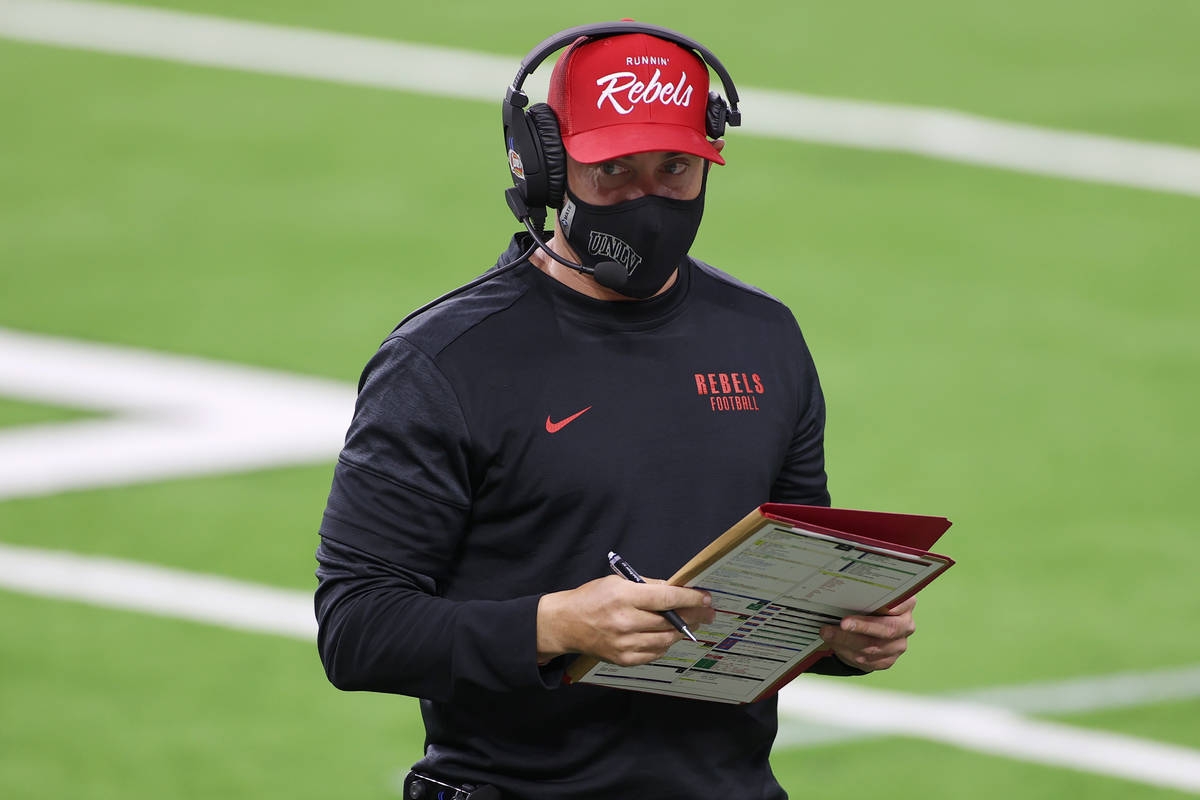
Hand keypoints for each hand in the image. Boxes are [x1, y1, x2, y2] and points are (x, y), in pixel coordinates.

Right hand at [537, 575, 713, 665]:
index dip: (691, 599)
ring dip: (682, 631)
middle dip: (693, 616)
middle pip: (670, 621)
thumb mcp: (617, 581)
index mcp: (624, 596)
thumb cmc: (592, 598)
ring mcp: (624, 643)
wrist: (566, 624)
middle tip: (708, 613)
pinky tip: (668, 636)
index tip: (706, 598)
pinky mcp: (624, 659)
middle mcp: (625, 621)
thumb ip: (648, 586)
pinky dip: (665, 645)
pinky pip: (655, 654)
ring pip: (666, 640)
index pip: (667, 598)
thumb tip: (676, 589)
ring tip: (690, 624)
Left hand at [819, 596, 915, 671]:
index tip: (873, 603)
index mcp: (906, 605)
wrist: (867, 632)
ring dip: (846, 640)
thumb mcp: (868, 597)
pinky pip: (866, 660)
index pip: (904, 603)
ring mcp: (898, 645)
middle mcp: (906, 625)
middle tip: (843, 623)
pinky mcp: (887, 660)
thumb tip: (845, 592)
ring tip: (828, 633)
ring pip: (873, 647)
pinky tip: (835, 643)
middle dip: (862, 626)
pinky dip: (847, 651)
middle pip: (888, 629)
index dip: (891, 605)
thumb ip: (866, 595)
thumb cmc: (867, 608)